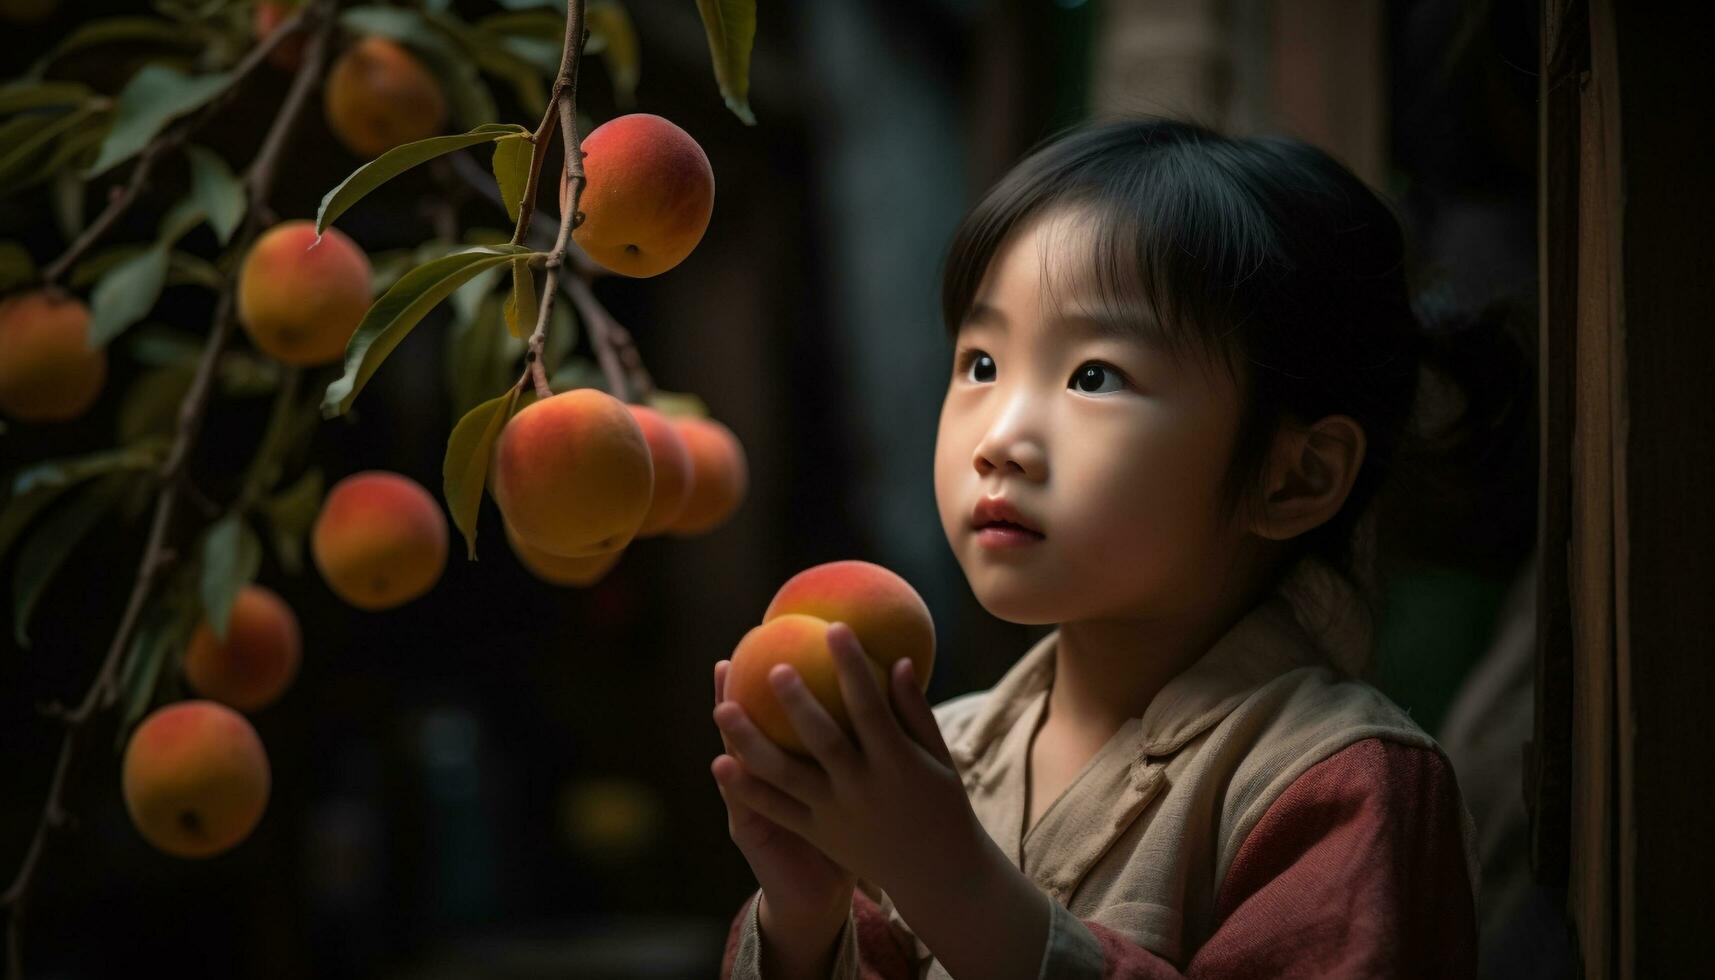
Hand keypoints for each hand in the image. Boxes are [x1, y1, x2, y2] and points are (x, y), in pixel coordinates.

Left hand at [711, 621, 982, 905]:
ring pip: (787, 775)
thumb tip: (900, 660)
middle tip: (772, 665)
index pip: (870, 707)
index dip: (853, 667)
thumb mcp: (939, 758)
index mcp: (897, 763)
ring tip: (722, 709)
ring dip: (752, 742)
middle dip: (797, 702)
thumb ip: (915, 711)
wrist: (937, 874)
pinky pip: (777, 809)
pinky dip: (747, 789)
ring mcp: (836, 813)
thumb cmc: (941, 804)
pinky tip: (720, 763)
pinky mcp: (819, 833)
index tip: (835, 629)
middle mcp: (863, 788)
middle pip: (823, 740)